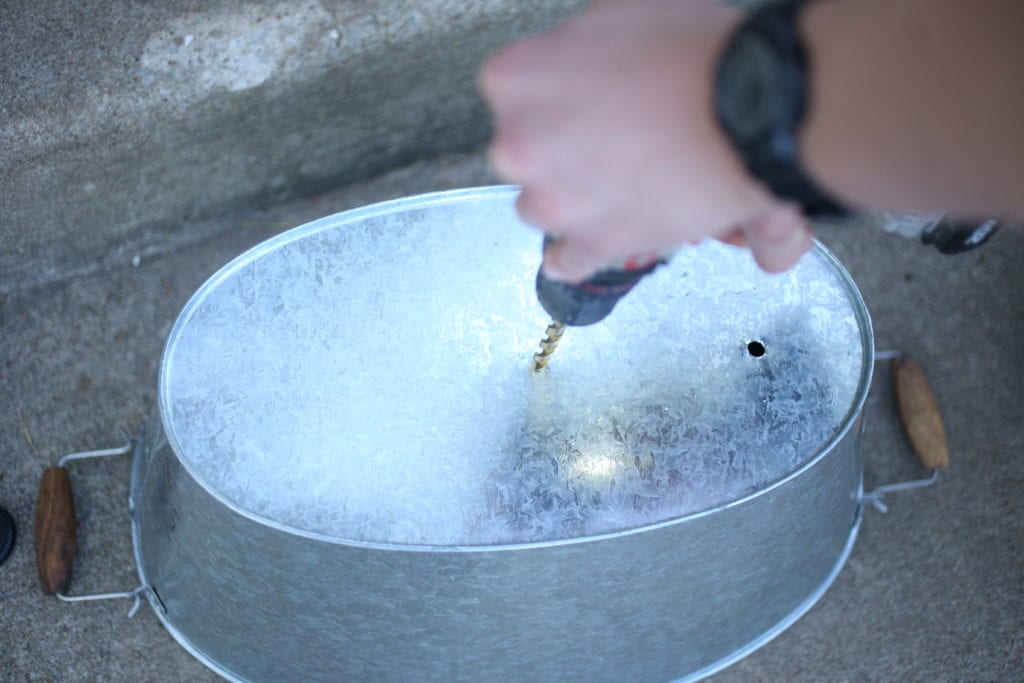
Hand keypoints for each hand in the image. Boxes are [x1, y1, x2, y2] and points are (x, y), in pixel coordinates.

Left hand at [479, 0, 811, 277]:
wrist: (751, 110)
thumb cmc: (695, 57)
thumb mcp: (622, 9)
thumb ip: (585, 37)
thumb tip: (587, 48)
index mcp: (518, 79)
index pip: (515, 92)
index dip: (554, 98)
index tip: (578, 102)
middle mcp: (521, 143)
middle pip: (525, 153)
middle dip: (558, 151)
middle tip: (606, 140)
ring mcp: (553, 200)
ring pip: (541, 206)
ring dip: (570, 198)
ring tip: (615, 182)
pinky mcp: (591, 243)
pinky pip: (565, 261)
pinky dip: (577, 255)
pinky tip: (589, 241)